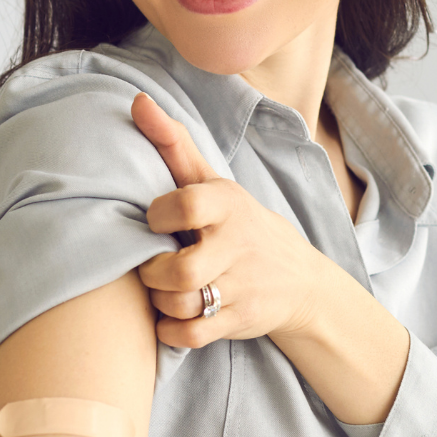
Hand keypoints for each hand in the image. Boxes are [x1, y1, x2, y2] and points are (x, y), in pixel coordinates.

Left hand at [129, 92, 338, 348]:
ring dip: (160, 302)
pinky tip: (169, 318)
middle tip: (151, 265)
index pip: (185, 205)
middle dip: (152, 272)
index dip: (157, 216)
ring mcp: (241, 285)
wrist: (300, 280)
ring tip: (159, 290)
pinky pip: (191, 335)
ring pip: (182, 304)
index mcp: (228, 204)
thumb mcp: (214, 183)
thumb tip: (136, 100)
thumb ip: (173, 144)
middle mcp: (237, 244)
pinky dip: (170, 332)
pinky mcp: (239, 320)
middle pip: (180, 269)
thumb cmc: (240, 225)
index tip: (154, 221)